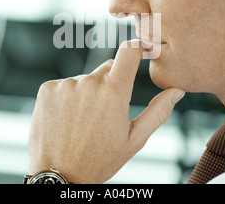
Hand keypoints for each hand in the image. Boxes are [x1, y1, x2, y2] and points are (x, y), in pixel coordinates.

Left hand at [28, 40, 185, 183]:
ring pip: (85, 79)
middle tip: (106, 112)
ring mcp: (65, 85)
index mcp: (114, 92)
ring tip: (83, 121)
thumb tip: (177, 91)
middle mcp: (89, 82)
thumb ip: (158, 112)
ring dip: (88, 92)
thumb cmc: (99, 160)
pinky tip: (67, 119)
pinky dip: (68, 97)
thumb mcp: (134, 140)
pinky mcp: (47, 89)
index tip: (140, 50)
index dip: (137, 48)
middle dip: (111, 83)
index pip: (129, 51)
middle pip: (107, 68)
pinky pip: (64, 85)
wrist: (59, 176)